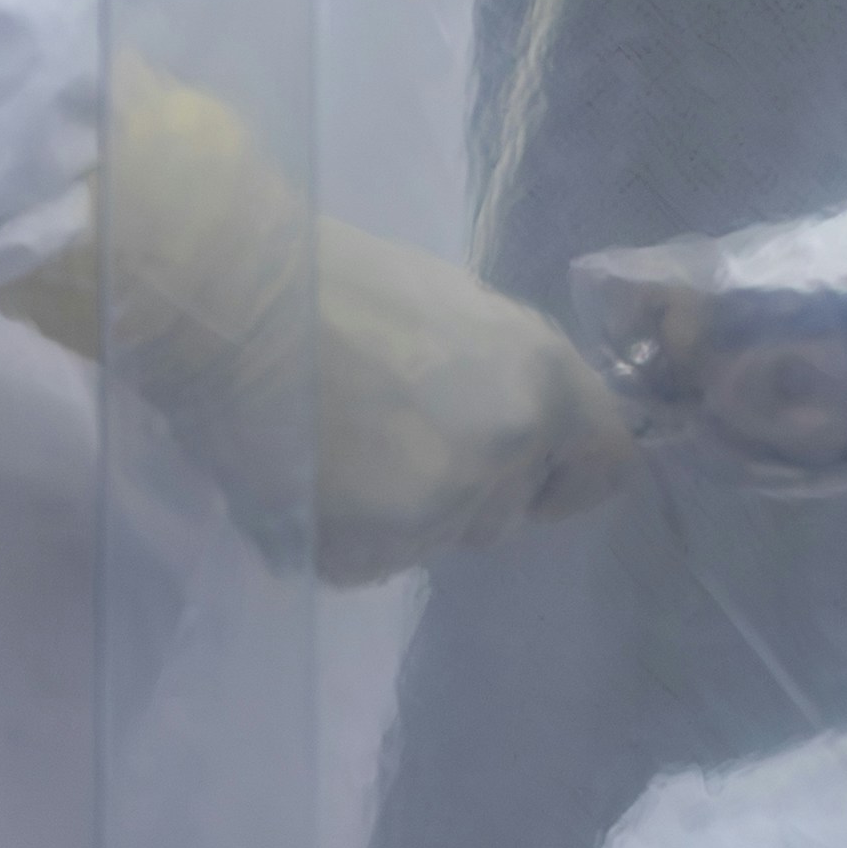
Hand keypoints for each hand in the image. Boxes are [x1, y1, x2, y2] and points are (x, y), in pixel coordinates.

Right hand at [0, 54, 641, 580]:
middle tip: (396, 433)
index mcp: (542, 384)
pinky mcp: (366, 554)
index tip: (533, 475)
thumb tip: (537, 434)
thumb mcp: (469, 315)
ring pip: (440, 539)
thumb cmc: (345, 286)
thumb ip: (517, 383)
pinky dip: (346, 534)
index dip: (569, 475)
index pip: (610, 467)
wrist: (236, 305)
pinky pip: (374, 562)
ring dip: (404, 514)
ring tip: (343, 447)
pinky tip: (311, 476)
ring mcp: (435, 512)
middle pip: (512, 510)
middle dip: (470, 488)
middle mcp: (505, 454)